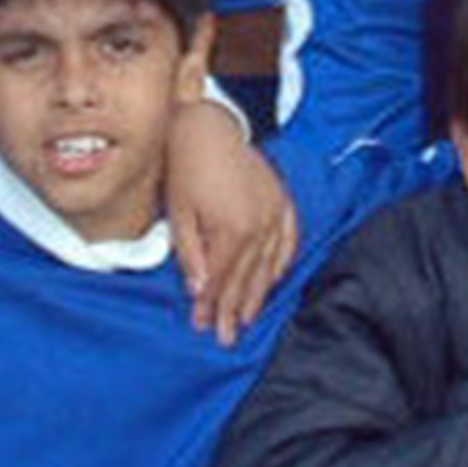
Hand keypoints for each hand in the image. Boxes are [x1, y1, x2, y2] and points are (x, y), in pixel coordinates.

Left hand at [164, 95, 299, 342]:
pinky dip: (282, 264)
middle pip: (247, 278)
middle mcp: (261, 224)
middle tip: (226, 338)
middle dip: (233, 310)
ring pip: (269, 265)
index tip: (202, 327)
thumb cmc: (186, 169)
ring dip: (258, 295)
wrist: (208, 128)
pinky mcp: (283, 201)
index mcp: (233, 228)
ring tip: (247, 319)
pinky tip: (274, 281)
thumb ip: (190, 255)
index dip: (211, 306)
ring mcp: (276, 213)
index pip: (222, 279)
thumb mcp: (179, 213)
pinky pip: (288, 241)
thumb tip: (199, 291)